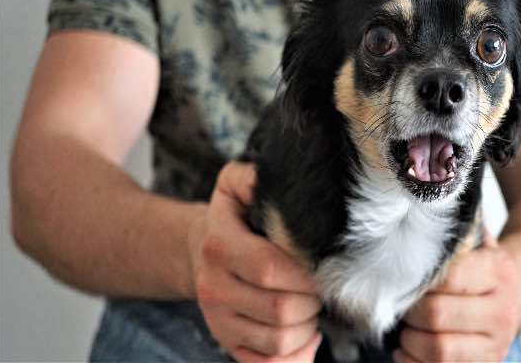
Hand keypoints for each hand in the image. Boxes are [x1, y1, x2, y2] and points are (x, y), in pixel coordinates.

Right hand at [187, 161, 322, 361]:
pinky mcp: (227, 343)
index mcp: (220, 247)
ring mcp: (220, 321)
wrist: (198, 251)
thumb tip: (264, 178)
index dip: (305, 273)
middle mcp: (215, 289)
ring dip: (307, 326)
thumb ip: (249, 176)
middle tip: (321, 285)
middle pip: (280, 311)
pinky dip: (296, 356)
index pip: (269, 269)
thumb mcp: (233, 184)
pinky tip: (306, 335)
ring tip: (312, 305)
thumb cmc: (230, 217)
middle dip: (313, 300)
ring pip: (278, 341)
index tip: (322, 265)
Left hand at [395, 236, 518, 362]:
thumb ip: (450, 237)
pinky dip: (414, 362)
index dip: (419, 280)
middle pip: (437, 314)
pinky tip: (408, 349)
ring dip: (410, 340)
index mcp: (498, 270)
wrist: (510, 297)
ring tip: (406, 328)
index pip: (448, 277)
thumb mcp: (473, 243)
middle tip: (402, 304)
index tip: (407, 279)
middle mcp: (503, 310)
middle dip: (409, 311)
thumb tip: (415, 228)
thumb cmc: (478, 269)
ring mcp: (497, 343)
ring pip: (439, 349)